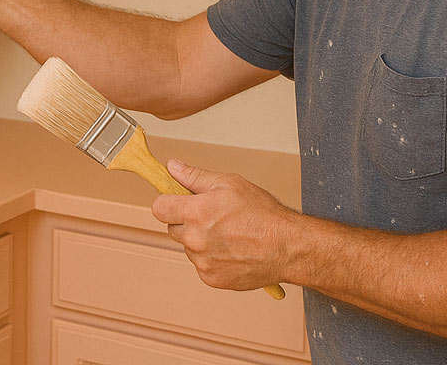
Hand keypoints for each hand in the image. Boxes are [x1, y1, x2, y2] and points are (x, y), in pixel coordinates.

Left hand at [151, 160, 294, 291]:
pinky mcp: (211, 279)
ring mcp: (202, 262)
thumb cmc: (263, 214)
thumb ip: (195, 177)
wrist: (287, 247)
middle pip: (173, 228)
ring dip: (201, 241)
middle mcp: (195, 239)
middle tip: (213, 217)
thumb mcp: (229, 183)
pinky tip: (232, 251)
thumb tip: (172, 167)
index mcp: (195, 212)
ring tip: (229, 235)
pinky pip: (202, 265)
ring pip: (189, 247)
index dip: (168, 202)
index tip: (177, 202)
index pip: (159, 208)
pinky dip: (212, 259)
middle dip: (187, 221)